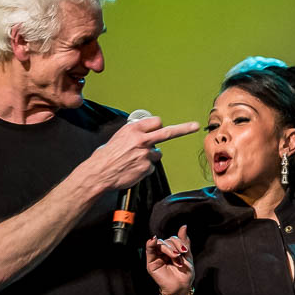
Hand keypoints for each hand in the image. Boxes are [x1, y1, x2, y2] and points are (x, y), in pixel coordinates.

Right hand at [78, 116, 199, 195]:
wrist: (100, 172)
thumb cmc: (106, 155)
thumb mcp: (118, 137)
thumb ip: (134, 134)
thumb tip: (143, 133)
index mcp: (133, 130)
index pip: (156, 122)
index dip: (157, 126)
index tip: (160, 127)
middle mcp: (142, 140)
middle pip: (168, 132)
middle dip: (184, 128)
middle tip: (195, 126)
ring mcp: (146, 155)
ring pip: (157, 154)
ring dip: (149, 156)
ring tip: (134, 160)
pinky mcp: (147, 168)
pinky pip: (151, 167)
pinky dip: (144, 168)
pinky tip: (133, 169)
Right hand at [145, 227, 192, 294]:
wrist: (182, 287)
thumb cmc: (185, 273)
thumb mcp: (187, 255)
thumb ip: (184, 241)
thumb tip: (183, 226)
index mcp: (172, 249)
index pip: (173, 239)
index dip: (179, 242)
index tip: (185, 251)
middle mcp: (163, 252)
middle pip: (166, 240)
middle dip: (175, 248)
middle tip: (179, 258)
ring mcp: (157, 256)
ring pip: (160, 244)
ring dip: (168, 249)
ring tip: (175, 259)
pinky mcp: (151, 262)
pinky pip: (149, 250)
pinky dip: (150, 244)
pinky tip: (152, 240)